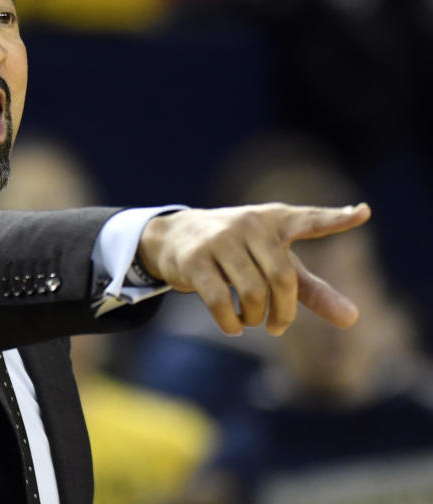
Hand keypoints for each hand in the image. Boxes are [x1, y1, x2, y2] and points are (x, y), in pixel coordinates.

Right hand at [137, 203, 370, 335]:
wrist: (176, 237)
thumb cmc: (239, 252)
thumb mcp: (275, 264)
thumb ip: (312, 290)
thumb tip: (353, 320)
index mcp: (276, 221)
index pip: (309, 220)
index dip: (337, 219)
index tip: (363, 213)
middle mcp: (249, 225)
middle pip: (282, 277)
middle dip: (283, 311)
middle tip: (278, 327)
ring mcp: (219, 240)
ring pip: (251, 292)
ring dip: (255, 317)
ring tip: (250, 322)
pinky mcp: (194, 260)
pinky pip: (219, 300)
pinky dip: (230, 323)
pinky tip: (233, 326)